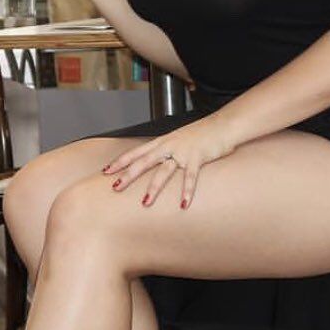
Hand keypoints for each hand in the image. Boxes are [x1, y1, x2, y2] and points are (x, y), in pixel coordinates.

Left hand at [100, 116, 238, 209]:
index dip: (121, 161)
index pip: (136, 152)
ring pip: (164, 171)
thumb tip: (156, 164)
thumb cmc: (202, 135)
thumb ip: (167, 151)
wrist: (223, 125)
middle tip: (115, 187)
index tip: (106, 171)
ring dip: (154, 188)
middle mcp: (169, 146)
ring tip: (145, 203)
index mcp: (162, 142)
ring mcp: (182, 152)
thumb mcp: (179, 140)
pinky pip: (190, 177)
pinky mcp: (197, 158)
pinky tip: (183, 204)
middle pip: (144, 161)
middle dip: (128, 175)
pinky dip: (187, 191)